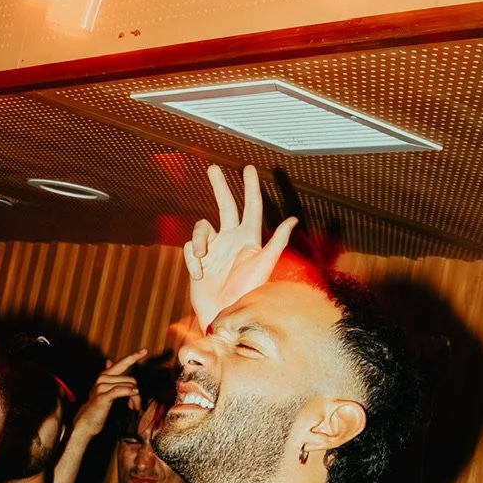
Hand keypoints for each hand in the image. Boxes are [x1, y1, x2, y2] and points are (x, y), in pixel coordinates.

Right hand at [75, 351, 147, 439]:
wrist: (86, 422)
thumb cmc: (97, 408)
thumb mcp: (105, 391)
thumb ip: (111, 377)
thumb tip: (109, 360)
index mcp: (105, 375)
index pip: (122, 362)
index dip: (134, 356)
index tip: (145, 350)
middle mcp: (103, 378)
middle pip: (131, 379)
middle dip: (138, 393)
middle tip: (136, 405)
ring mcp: (101, 386)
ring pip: (129, 386)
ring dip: (135, 399)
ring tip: (132, 407)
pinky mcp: (103, 396)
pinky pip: (121, 390)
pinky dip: (130, 393)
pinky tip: (133, 399)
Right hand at [183, 165, 296, 330]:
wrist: (223, 313)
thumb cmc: (247, 293)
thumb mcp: (264, 266)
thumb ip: (276, 241)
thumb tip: (293, 219)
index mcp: (248, 238)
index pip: (250, 207)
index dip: (250, 187)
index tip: (248, 169)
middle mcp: (231, 239)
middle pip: (225, 205)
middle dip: (220, 186)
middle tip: (213, 169)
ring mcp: (214, 249)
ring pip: (202, 227)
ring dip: (200, 240)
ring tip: (203, 259)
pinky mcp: (199, 259)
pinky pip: (190, 248)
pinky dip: (192, 260)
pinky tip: (199, 274)